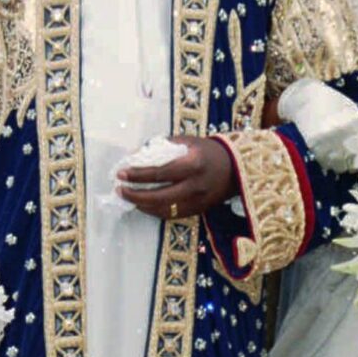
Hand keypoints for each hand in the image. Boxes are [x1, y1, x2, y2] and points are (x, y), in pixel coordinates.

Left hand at [117, 136, 235, 220]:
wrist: (237, 169)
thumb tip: (137, 155)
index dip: (137, 175)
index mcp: (192, 165)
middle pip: (158, 196)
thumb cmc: (209, 151)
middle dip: (135, 195)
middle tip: (120, 190)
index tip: (121, 173)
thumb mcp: (188, 142)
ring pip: (163, 210)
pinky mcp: (198, 211)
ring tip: (129, 197)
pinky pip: (172, 215)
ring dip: (143, 205)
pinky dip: (155, 211)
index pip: (159, 173)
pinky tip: (144, 205)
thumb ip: (163, 147)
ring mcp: (197, 201)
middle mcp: (195, 186)